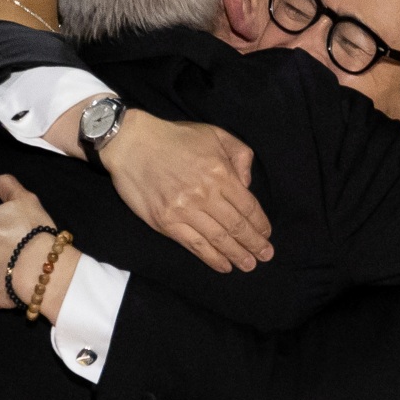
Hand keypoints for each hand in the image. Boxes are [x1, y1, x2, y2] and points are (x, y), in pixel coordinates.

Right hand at [100, 110, 272, 273]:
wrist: (132, 143)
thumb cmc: (175, 137)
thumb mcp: (215, 134)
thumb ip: (240, 156)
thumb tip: (247, 185)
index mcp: (220, 173)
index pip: (248, 206)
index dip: (260, 224)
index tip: (267, 235)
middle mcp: (205, 194)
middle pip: (236, 226)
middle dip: (254, 244)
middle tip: (265, 256)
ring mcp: (184, 210)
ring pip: (218, 239)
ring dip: (236, 255)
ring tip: (248, 265)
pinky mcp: (166, 222)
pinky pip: (194, 245)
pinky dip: (211, 258)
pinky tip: (223, 265)